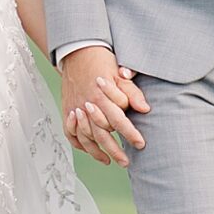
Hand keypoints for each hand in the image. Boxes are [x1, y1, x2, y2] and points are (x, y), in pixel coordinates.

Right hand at [59, 46, 149, 166]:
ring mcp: (75, 108)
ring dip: (97, 152)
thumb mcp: (119, 73)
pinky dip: (80, 144)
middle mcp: (87, 105)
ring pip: (86, 137)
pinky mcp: (68, 110)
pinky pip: (71, 133)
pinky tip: (92, 151)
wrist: (77, 51)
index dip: (130, 133)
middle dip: (115, 150)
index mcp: (101, 96)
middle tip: (126, 162)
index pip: (118, 121)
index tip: (141, 144)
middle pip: (101, 134)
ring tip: (110, 161)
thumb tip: (145, 109)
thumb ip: (131, 92)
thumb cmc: (101, 61)